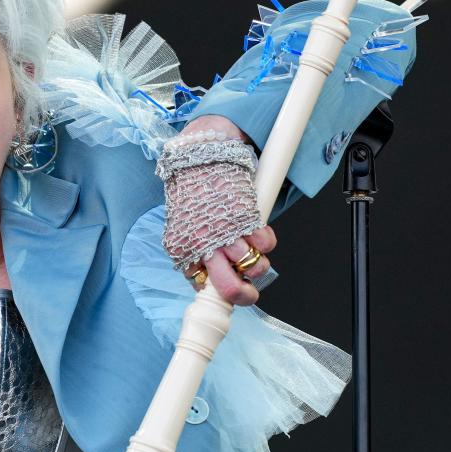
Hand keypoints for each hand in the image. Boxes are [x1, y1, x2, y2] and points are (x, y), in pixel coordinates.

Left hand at [162, 116, 273, 305]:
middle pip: (229, 289)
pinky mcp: (247, 217)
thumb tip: (210, 276)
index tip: (226, 284)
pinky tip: (258, 231)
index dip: (218, 289)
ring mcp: (227, 233)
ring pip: (254, 267)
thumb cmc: (193, 192)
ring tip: (253, 250)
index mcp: (183, 251)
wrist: (200, 156)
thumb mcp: (184, 226)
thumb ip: (195, 251)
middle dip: (245, 295)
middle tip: (250, 288)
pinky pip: (266, 244)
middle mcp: (204, 246)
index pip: (201, 286)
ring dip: (259, 263)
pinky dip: (267, 241)